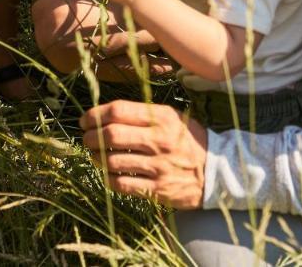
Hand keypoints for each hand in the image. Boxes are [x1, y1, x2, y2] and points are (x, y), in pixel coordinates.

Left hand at [80, 100, 206, 207]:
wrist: (217, 171)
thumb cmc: (188, 140)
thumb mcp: (171, 118)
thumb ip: (142, 114)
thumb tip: (104, 114)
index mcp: (161, 118)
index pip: (118, 111)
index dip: (94, 114)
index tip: (84, 120)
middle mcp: (159, 141)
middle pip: (111, 135)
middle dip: (90, 137)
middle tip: (85, 138)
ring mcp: (159, 167)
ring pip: (112, 161)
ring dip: (96, 158)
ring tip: (94, 155)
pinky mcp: (158, 189)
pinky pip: (122, 184)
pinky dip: (108, 178)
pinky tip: (107, 173)